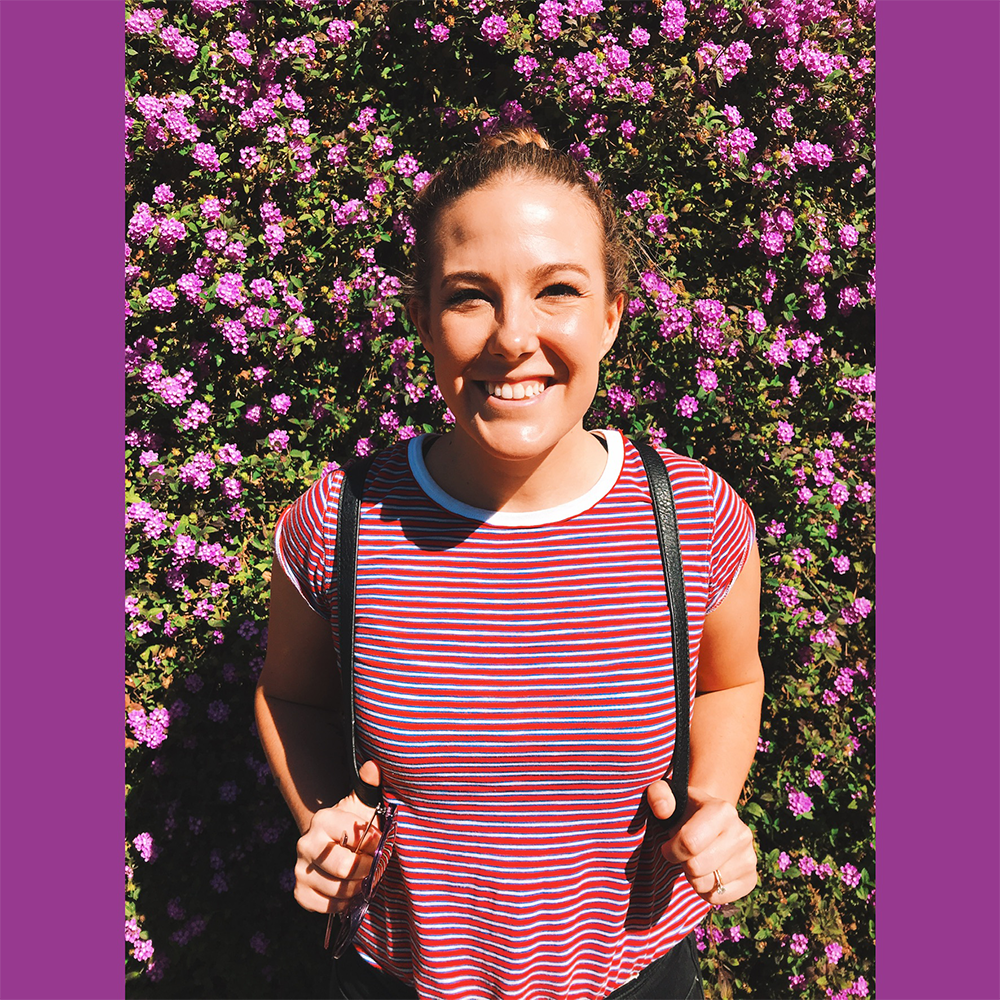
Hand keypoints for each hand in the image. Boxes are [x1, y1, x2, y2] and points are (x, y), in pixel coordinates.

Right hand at [293, 760, 384, 913]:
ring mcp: (300, 869)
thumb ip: (370, 785)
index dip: (373, 843)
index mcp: (323, 819)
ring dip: (358, 888)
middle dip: (367, 869)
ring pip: (337, 890)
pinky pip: (325, 907)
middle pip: (343, 866)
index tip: (380, 842)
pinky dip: (343, 904)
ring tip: (366, 878)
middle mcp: (305, 843)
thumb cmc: (356, 824)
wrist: (337, 845)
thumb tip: (373, 767)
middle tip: (376, 865)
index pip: (353, 836)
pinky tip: (351, 892)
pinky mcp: (300, 892)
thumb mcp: (364, 803)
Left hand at [646, 780, 757, 903]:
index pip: (689, 843)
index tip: (667, 845)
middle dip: (682, 863)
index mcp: (722, 811)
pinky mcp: (751, 879)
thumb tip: (662, 810)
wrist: (709, 822)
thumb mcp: (666, 795)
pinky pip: (718, 898)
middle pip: (696, 867)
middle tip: (683, 853)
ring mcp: (749, 858)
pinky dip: (705, 890)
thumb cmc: (683, 810)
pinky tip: (706, 873)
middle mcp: (741, 833)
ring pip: (706, 884)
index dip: (670, 850)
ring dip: (692, 877)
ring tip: (695, 860)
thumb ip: (657, 795)